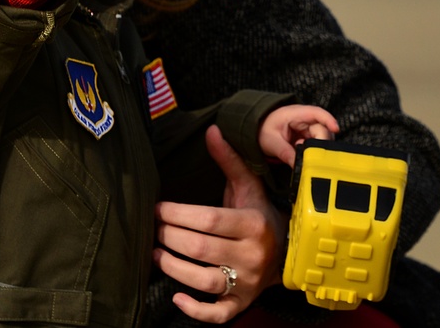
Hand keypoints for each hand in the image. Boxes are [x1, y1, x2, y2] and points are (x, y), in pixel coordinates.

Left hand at [154, 125, 285, 322]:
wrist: (287, 253)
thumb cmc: (259, 215)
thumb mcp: (248, 187)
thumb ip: (229, 160)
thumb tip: (212, 130)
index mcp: (253, 224)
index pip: (209, 220)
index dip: (178, 214)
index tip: (157, 209)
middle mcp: (252, 255)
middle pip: (202, 249)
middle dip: (170, 237)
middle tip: (152, 229)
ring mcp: (247, 282)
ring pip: (206, 281)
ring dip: (174, 268)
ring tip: (155, 253)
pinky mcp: (241, 303)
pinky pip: (218, 314)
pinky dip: (196, 310)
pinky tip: (177, 296)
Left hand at [259, 105, 338, 166]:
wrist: (256, 131)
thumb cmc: (262, 131)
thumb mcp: (271, 142)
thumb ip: (285, 152)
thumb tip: (299, 165)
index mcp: (294, 114)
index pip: (316, 113)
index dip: (328, 119)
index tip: (336, 129)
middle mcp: (304, 119)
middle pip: (322, 129)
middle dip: (320, 142)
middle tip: (310, 155)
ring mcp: (308, 128)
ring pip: (322, 138)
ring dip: (316, 148)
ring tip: (301, 153)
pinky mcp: (308, 137)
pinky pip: (317, 144)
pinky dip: (314, 151)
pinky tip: (304, 156)